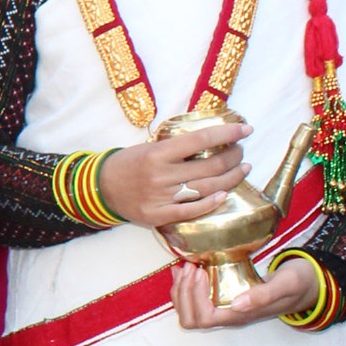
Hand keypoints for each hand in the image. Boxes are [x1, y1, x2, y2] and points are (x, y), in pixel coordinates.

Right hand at [96, 123, 251, 227]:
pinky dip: (212, 202)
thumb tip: (213, 139)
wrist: (100, 188)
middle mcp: (161, 175)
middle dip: (234, 156)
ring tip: (242, 169)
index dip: (227, 133)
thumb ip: (177, 147)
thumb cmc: (128, 164)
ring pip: (208, 188)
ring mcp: (161, 197)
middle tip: (241, 151)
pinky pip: (192, 210)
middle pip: (211, 165)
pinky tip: (224, 194)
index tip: (245, 129)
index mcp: (158, 153)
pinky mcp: (159, 215)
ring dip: (231, 177)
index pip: (201, 139)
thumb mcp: (149, 147)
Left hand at [171, 256, 317, 329]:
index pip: (204, 318)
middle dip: (183, 294)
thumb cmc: (298, 283)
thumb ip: (265, 294)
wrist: (306, 285)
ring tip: (187, 266)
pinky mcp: (222, 299)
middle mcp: (229, 316)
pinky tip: (185, 270)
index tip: (199, 272)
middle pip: (191, 319)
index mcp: (241, 316)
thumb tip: (237, 305)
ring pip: (188, 312)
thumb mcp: (286, 284)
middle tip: (191, 267)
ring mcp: (224, 309)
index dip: (194, 297)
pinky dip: (184, 286)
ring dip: (181, 290)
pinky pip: (193, 301)